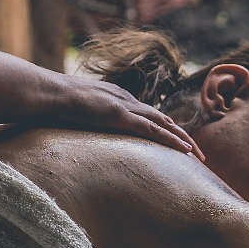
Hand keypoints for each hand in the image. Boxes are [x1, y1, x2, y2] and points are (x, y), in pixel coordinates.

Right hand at [33, 73, 205, 159]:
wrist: (50, 93)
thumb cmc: (54, 102)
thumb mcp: (73, 110)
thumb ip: (81, 116)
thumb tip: (73, 125)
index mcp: (116, 97)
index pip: (146, 114)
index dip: (163, 127)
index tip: (174, 140)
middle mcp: (126, 99)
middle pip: (162, 118)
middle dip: (180, 135)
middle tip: (195, 152)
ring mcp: (125, 107)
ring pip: (164, 124)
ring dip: (183, 140)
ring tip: (198, 155)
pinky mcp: (122, 116)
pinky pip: (154, 130)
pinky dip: (172, 139)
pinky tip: (185, 150)